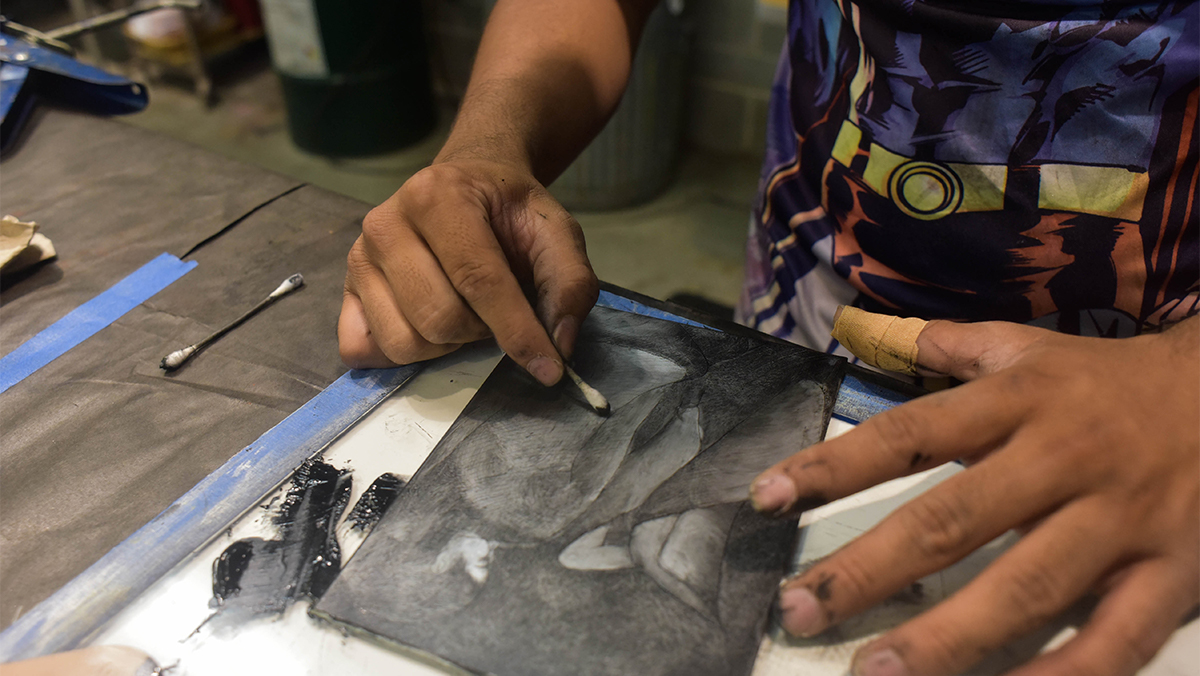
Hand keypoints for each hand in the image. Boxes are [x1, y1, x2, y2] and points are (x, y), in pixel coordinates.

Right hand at [338, 159, 598, 383]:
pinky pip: (362, 350)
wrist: (467, 187)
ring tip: (465, 315)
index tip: (549, 369)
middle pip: (439, 318)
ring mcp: (358, 258)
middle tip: (495, 312)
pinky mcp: (344, 290)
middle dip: (480, 332)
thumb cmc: (508, 214)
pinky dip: (402, 356)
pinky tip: (428, 330)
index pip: (479, 280)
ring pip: (404, 341)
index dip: (517, 331)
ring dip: (447, 346)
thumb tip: (560, 344)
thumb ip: (570, 282)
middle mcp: (386, 223)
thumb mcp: (555, 232)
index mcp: (438, 195)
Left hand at [750, 317, 1198, 674]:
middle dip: (868, 569)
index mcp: (1017, 403)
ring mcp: (1118, 522)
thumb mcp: (1034, 347)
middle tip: (798, 610)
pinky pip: (1113, 642)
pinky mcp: (1170, 576)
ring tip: (876, 674)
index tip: (763, 497)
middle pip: (951, 519)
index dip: (832, 467)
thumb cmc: (1113, 379)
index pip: (906, 434)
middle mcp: (1059, 460)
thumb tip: (875, 328)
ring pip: (1025, 586)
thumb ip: (956, 345)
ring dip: (947, 639)